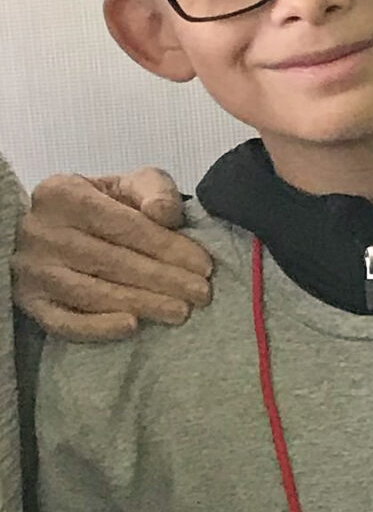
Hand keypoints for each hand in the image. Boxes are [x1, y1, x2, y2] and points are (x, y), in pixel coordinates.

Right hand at [11, 170, 210, 339]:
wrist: (59, 226)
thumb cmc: (104, 204)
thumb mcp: (130, 185)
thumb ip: (155, 190)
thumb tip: (164, 214)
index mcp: (62, 193)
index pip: (124, 226)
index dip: (168, 247)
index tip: (204, 266)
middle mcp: (40, 231)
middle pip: (111, 261)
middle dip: (163, 279)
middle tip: (201, 294)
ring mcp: (31, 269)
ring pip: (91, 292)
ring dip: (141, 303)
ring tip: (180, 311)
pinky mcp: (29, 301)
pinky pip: (62, 321)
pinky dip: (97, 327)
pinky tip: (131, 326)